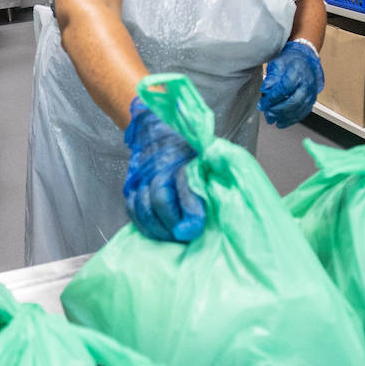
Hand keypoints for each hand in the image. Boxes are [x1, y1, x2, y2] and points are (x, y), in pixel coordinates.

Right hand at [122, 97, 205, 242]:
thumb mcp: (208, 148)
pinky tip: (156, 233)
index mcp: (180, 157)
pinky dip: (142, 224)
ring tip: (172, 237)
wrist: (158, 128)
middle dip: (172, 222)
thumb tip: (232, 173)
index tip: (196, 226)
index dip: (189, 206)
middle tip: (185, 235)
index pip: (182, 182)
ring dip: (157, 228)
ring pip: (142, 207)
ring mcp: (141, 177)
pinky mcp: (131, 185)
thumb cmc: (188, 144)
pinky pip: (131, 209)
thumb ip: (219, 160)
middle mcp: (158, 166)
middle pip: (159, 198)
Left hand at [259, 39, 323, 127]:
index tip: (263, 103)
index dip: (273, 97)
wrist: (303, 62)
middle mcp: (307, 82)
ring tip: (271, 119)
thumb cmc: (289, 63)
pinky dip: (291, 120)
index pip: (286, 86)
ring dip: (284, 117)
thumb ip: (272, 77)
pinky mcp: (311, 100)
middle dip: (279, 109)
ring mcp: (311, 92)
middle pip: (295, 100)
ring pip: (299, 108)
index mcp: (298, 70)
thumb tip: (265, 88)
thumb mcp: (277, 64)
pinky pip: (303, 113)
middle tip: (267, 114)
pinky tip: (281, 122)